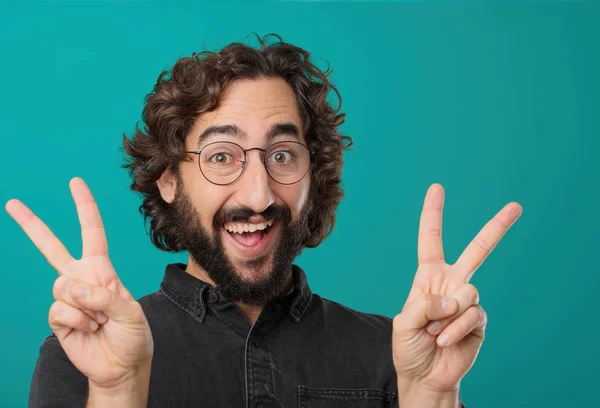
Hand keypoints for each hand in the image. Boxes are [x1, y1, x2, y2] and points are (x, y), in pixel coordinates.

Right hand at [6, 177, 152, 389]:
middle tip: (12, 204)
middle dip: (32, 226)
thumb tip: (73, 289)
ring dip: (85, 306)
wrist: (122, 365)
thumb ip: (104, 296)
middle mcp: (81, 279)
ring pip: (61, 286)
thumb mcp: (130, 311)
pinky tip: (88, 329)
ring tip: (99, 320)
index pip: (92, 232)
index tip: (75, 182)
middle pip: (52, 248)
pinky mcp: (58, 318)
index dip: (84, 207)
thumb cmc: (133, 335)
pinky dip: (77, 321)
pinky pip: (59, 309)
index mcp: (102, 269)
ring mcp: (68, 298)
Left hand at [392, 184, 521, 394]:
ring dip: (446, 316)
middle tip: (516, 206)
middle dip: (497, 228)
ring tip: (434, 332)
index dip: (433, 214)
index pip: (431, 240)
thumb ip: (424, 303)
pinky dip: (454, 329)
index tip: (437, 188)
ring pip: (467, 292)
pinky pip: (471, 315)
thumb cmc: (409, 347)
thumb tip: (456, 298)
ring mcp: (467, 301)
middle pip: (478, 250)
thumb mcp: (404, 321)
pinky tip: (444, 341)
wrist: (424, 376)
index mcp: (429, 276)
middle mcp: (452, 283)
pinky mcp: (479, 320)